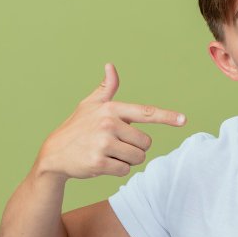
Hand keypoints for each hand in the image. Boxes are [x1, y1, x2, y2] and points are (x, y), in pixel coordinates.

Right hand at [36, 63, 185, 179]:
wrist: (54, 154)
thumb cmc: (76, 128)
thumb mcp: (89, 105)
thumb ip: (106, 88)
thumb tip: (111, 66)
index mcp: (111, 109)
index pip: (145, 112)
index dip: (167, 117)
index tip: (183, 120)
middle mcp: (108, 124)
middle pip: (146, 143)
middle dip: (135, 147)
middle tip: (114, 145)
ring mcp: (103, 143)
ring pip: (137, 158)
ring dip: (127, 160)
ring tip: (107, 153)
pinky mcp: (99, 162)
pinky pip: (125, 170)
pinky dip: (117, 170)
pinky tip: (101, 163)